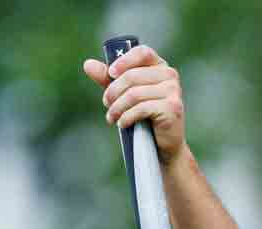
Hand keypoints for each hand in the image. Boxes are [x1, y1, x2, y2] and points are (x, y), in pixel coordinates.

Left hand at [82, 44, 186, 162]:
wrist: (162, 143)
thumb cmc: (144, 116)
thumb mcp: (124, 94)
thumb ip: (108, 79)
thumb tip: (88, 64)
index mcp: (159, 66)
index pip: (142, 53)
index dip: (124, 61)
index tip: (110, 73)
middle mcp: (169, 75)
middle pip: (132, 76)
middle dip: (113, 91)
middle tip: (106, 103)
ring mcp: (173, 91)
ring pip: (134, 94)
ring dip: (117, 107)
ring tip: (111, 117)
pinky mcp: (172, 108)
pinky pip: (141, 108)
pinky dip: (126, 117)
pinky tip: (122, 123)